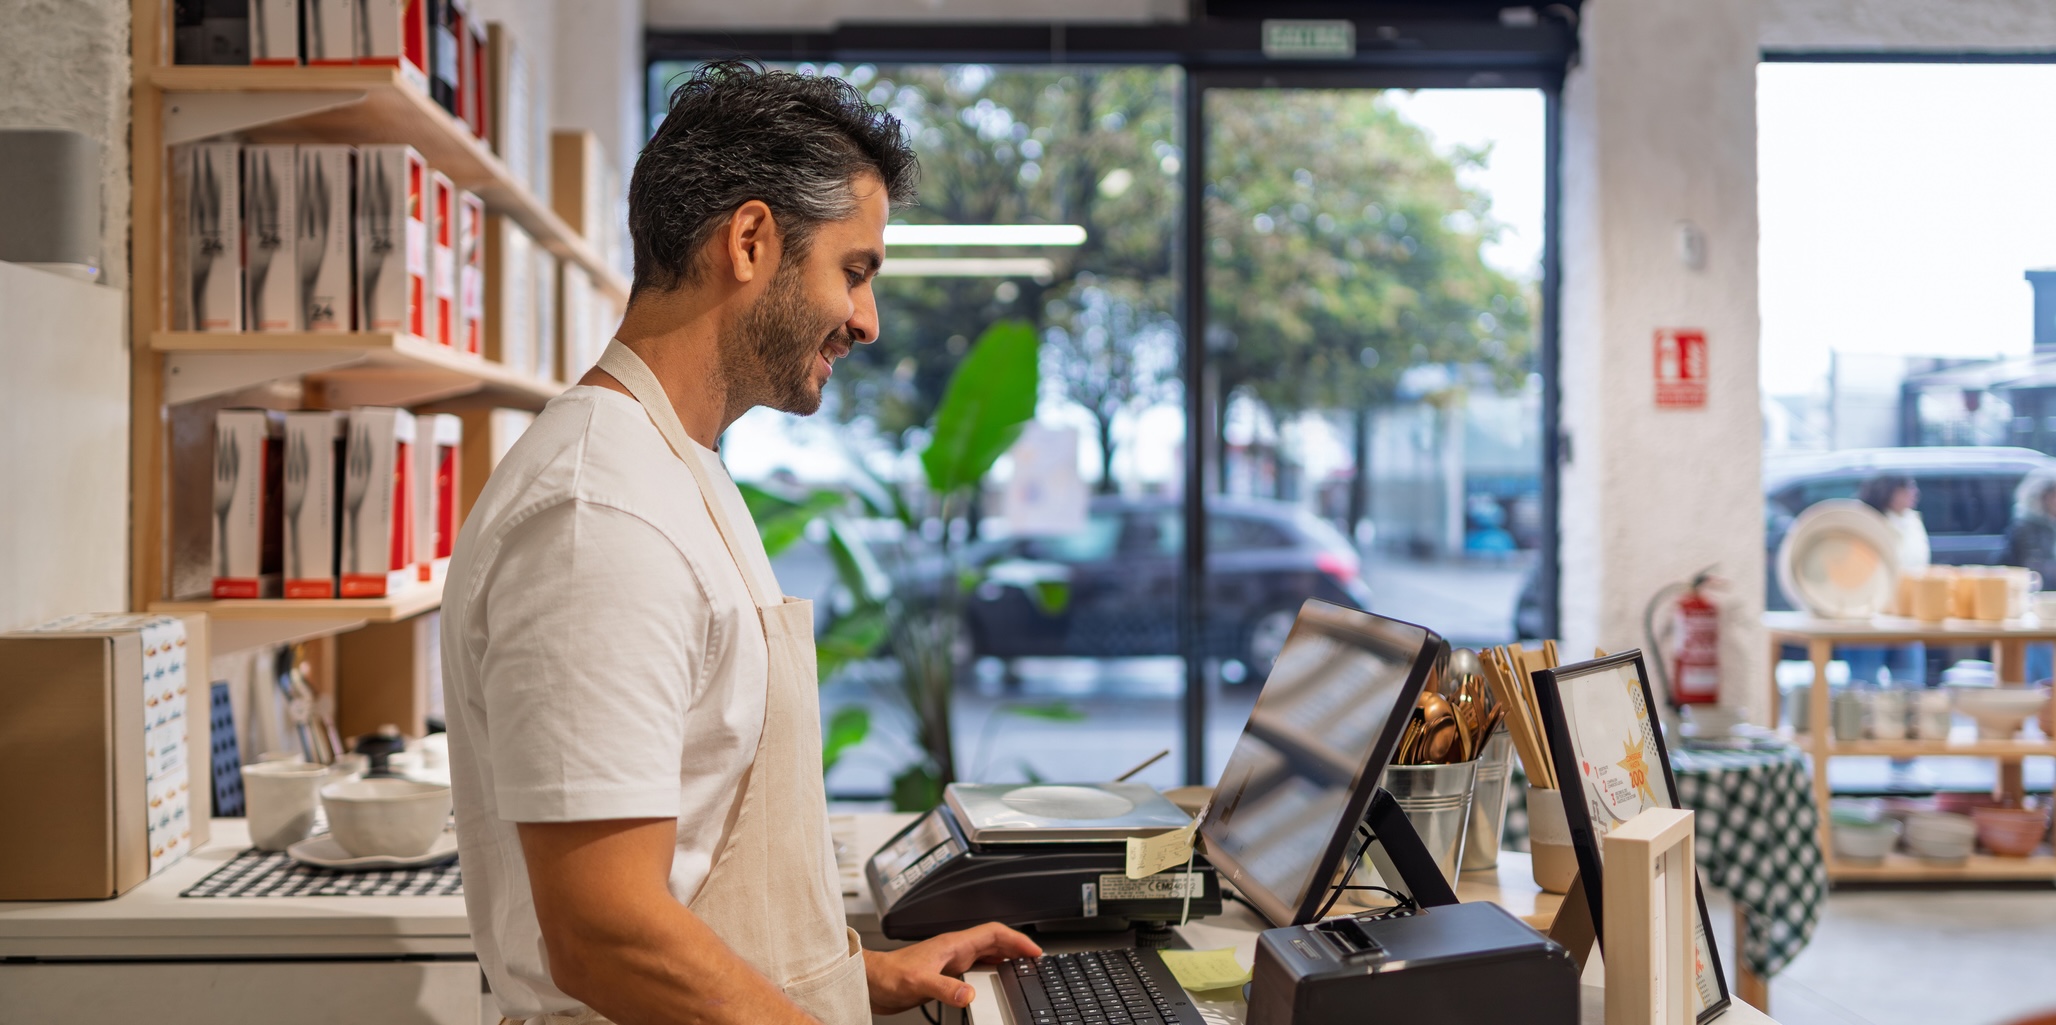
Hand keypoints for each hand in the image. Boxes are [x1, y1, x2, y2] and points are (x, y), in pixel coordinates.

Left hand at [864, 922, 1042, 1013]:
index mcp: (953, 944)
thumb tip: (970, 994)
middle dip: (1016, 947)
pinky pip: (975, 968)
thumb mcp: (920, 982)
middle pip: (994, 941)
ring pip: (985, 953)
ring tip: (1020, 966)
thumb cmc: (889, 975)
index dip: (1016, 939)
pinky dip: (990, 970)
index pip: (993, 933)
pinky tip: (992, 980)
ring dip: (1005, 957)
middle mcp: (954, 950)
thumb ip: (946, 987)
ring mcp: (949, 961)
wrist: (870, 982)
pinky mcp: (944, 974)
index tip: (1033, 950)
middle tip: (1034, 959)